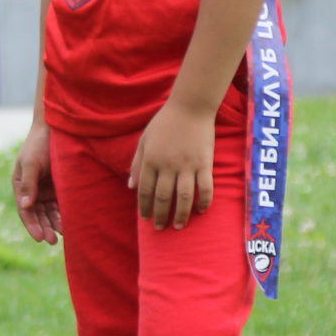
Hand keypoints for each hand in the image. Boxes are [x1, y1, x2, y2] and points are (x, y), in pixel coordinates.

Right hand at [12, 120, 60, 243]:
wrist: (56, 127)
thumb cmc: (39, 143)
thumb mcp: (31, 162)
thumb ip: (29, 184)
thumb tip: (26, 206)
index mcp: (20, 185)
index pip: (25, 210)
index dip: (32, 225)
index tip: (40, 238)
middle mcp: (33, 190)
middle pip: (37, 215)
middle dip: (44, 228)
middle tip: (52, 241)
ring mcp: (46, 189)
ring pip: (50, 212)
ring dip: (54, 224)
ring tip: (63, 234)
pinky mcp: (60, 187)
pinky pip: (61, 204)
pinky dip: (64, 214)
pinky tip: (70, 223)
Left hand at [130, 102, 214, 231]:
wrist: (190, 107)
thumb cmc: (165, 122)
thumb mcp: (144, 140)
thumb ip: (136, 164)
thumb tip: (130, 187)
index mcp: (150, 160)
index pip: (145, 190)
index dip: (144, 207)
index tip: (145, 218)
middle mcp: (167, 166)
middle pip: (163, 198)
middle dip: (160, 216)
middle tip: (160, 228)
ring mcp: (187, 166)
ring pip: (183, 198)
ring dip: (181, 215)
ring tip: (179, 226)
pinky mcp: (204, 164)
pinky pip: (205, 188)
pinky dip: (204, 202)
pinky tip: (201, 211)